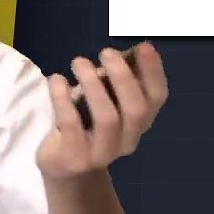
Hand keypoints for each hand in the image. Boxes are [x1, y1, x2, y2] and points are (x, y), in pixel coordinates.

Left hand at [37, 42, 168, 179]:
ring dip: (93, 85)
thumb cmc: (86, 123)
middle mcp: (127, 140)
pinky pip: (71, 125)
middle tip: (106, 52)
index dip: (154, 71)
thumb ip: (115, 81)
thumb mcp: (104, 101)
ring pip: (107, 118)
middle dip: (123, 76)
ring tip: (78, 62)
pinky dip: (63, 98)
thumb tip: (124, 52)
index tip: (145, 46)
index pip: (157, 98)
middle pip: (135, 110)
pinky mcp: (74, 158)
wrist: (64, 167)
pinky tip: (56, 79)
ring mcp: (101, 153)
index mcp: (139, 123)